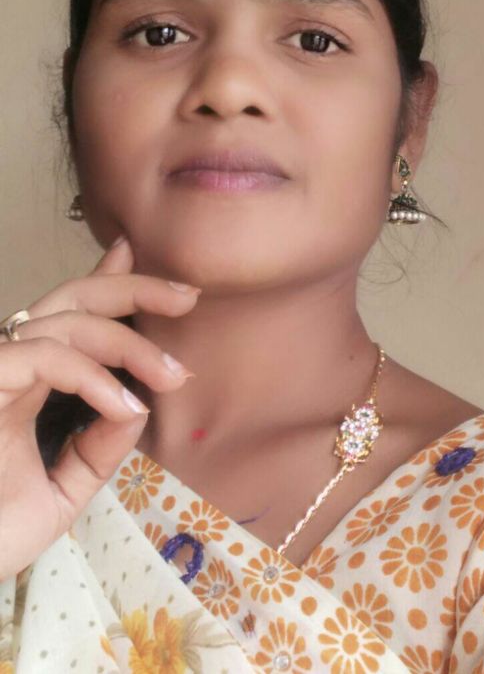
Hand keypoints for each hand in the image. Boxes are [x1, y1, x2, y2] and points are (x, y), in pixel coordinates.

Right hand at [0, 236, 199, 579]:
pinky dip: (91, 376)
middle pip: (72, 298)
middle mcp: (9, 365)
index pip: (71, 318)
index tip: (155, 272)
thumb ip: (98, 449)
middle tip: (188, 298)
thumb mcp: (62, 488)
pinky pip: (43, 357)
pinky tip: (123, 405)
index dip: (108, 284)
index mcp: (27, 382)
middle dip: (134, 289)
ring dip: (129, 344)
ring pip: (66, 323)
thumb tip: (140, 406)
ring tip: (174, 376)